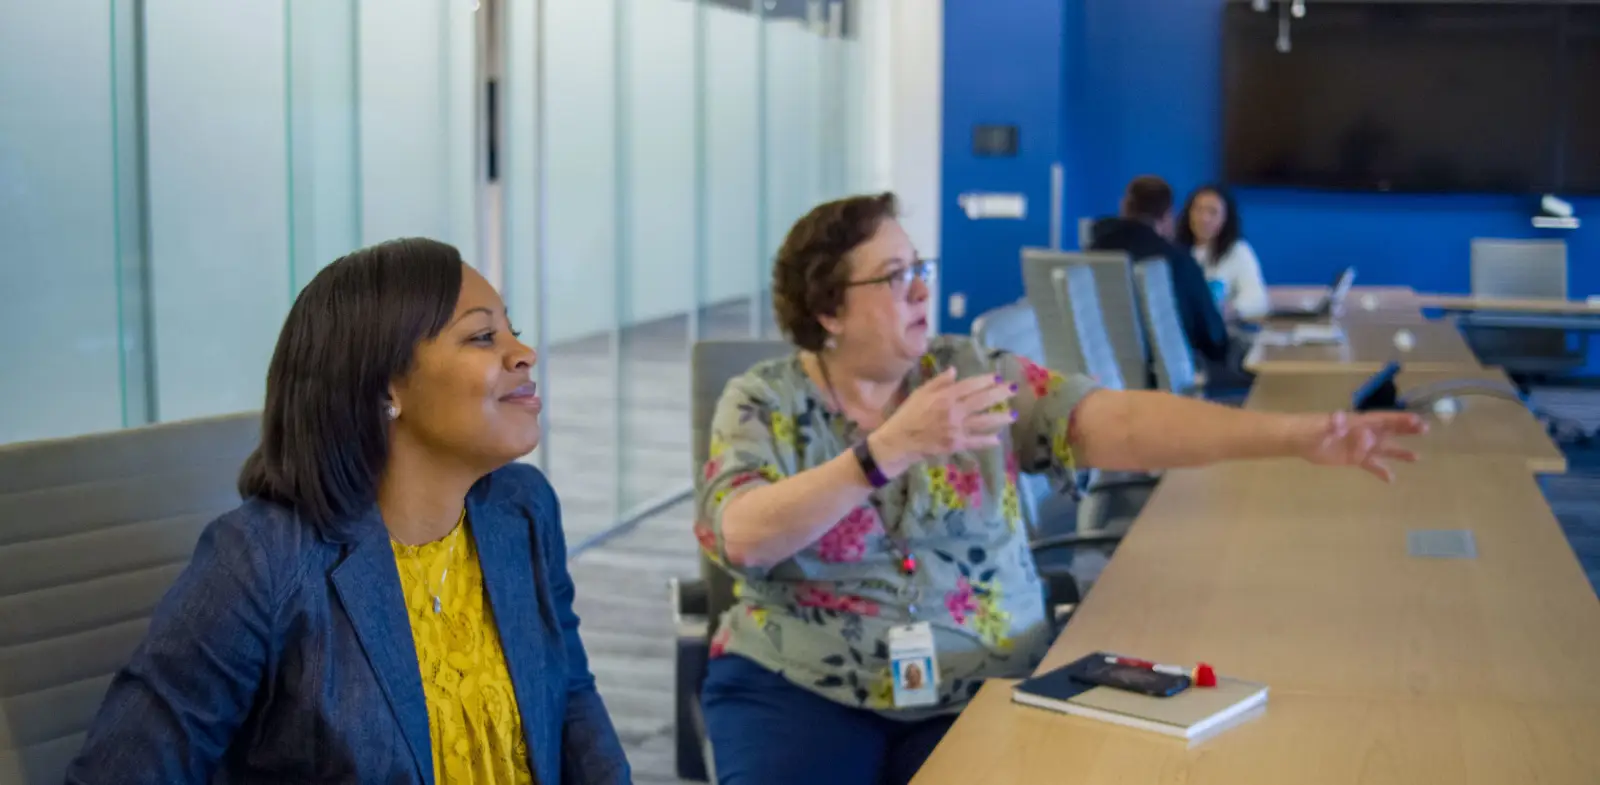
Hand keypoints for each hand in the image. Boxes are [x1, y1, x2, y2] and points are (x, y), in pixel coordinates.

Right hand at [868, 368, 1016, 476]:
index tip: (997, 378)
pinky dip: (987, 441)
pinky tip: (998, 439)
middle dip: (999, 394)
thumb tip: (954, 370)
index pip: (970, 386)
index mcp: (944, 396)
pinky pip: (975, 441)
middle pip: (981, 401)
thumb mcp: (920, 393)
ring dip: (1000, 418)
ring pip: (983, 422)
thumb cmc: (908, 414)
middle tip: (1013, 390)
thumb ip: (938, 381)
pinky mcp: (956, 444)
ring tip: (1013, 415)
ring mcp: (956, 429)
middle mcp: (953, 411)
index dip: (985, 381)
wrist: (899, 441)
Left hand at [1302, 411, 1426, 481]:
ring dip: (1399, 452)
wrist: (1297, 440)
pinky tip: (1391, 479)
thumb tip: (1339, 417)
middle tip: (1425, 429)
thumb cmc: (1309, 429)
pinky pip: (1370, 465)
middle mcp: (1363, 433)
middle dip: (1405, 430)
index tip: (1416, 420)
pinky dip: (1380, 471)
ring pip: (1383, 449)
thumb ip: (1331, 423)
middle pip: (1388, 430)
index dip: (1398, 420)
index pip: (1382, 419)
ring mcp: (1359, 446)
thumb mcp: (1319, 427)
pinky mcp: (1353, 459)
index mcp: (1357, 422)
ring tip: (1416, 458)